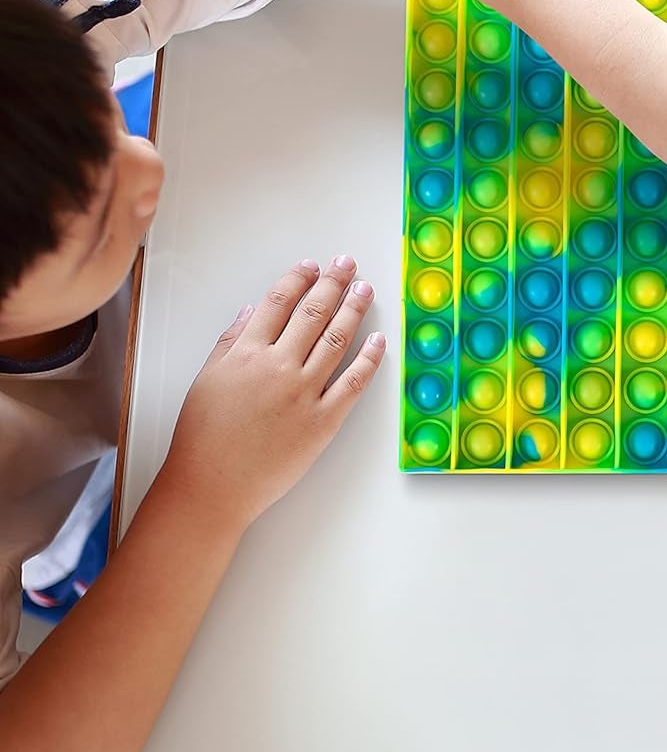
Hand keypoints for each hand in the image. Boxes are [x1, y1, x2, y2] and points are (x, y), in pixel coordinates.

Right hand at [162, 257, 385, 528]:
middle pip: (312, 313)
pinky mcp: (323, 422)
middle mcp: (277, 367)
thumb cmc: (203, 437)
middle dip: (333, 283)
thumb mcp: (206, 380)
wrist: (212, 487)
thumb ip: (230, 342)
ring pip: (336, 340)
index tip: (312, 266)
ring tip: (365, 290)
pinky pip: (352, 383)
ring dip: (354, 310)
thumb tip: (249, 310)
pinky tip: (379, 341)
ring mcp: (303, 394)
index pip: (278, 302)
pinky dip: (369, 360)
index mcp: (245, 353)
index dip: (298, 279)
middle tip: (348, 264)